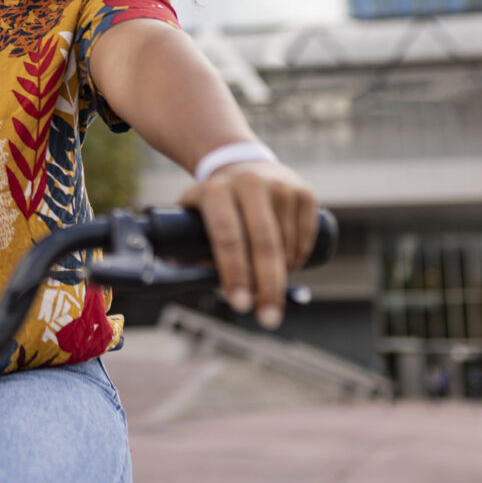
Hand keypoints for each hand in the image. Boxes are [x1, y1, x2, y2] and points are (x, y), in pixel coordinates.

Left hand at [177, 160, 316, 329]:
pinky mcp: (304, 192)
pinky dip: (298, 259)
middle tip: (268, 319)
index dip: (234, 273)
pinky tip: (288, 264)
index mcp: (217, 191)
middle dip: (267, 287)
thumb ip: (182, 245)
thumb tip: (175, 278)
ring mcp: (280, 186)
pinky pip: (306, 238)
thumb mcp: (192, 214)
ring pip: (287, 246)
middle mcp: (250, 185)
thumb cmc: (212, 202)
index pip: (227, 237)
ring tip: (269, 283)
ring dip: (282, 274)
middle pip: (263, 244)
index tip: (239, 305)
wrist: (240, 163)